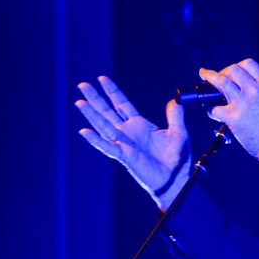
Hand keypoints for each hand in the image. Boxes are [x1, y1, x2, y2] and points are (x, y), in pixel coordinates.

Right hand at [75, 76, 190, 208]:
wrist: (176, 179)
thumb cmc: (176, 159)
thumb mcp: (178, 132)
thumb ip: (175, 116)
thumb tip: (176, 100)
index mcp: (139, 125)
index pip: (122, 104)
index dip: (112, 91)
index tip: (102, 79)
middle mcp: (128, 133)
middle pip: (107, 112)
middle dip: (96, 98)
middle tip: (83, 85)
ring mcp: (124, 144)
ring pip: (103, 126)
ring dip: (91, 114)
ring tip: (79, 102)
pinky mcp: (124, 156)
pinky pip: (107, 147)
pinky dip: (95, 140)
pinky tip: (84, 132)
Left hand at [200, 59, 258, 178]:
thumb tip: (244, 89)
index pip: (248, 64)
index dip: (237, 66)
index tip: (231, 72)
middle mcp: (255, 90)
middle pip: (232, 70)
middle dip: (222, 72)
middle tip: (217, 78)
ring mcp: (243, 103)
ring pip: (220, 82)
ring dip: (209, 79)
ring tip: (204, 78)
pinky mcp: (233, 118)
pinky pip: (215, 108)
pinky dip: (211, 110)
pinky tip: (213, 113)